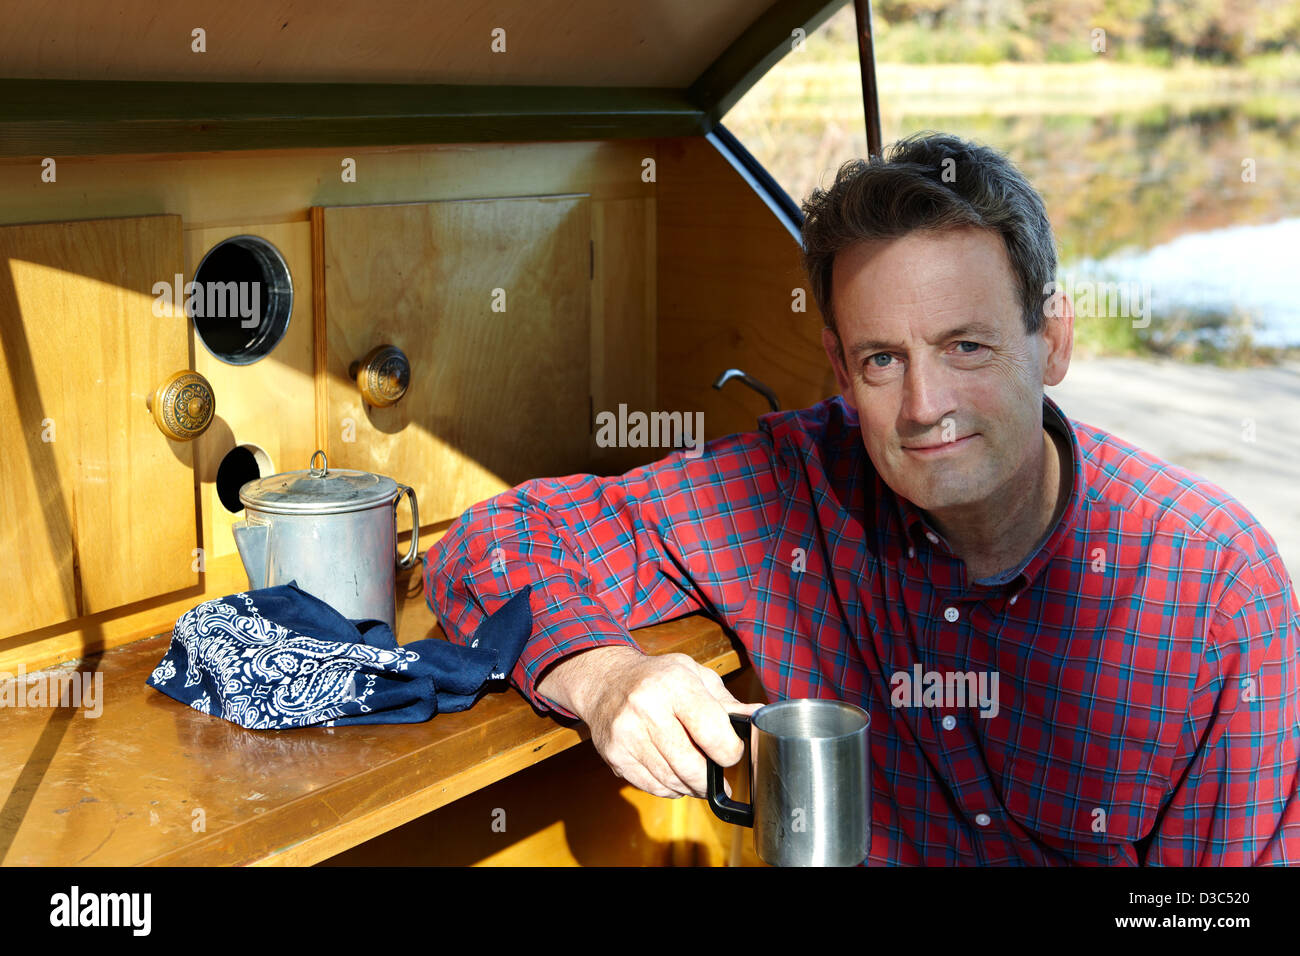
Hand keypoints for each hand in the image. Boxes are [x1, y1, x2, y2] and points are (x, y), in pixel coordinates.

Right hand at [537, 645, 762, 798]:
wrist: (605, 682)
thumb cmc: (658, 677)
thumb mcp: (695, 675)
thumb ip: (727, 702)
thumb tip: (760, 718)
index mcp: (674, 684)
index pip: (713, 733)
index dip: (730, 752)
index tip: (731, 752)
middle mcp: (646, 708)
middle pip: (692, 765)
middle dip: (711, 779)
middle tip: (718, 777)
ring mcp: (627, 735)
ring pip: (673, 781)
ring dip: (692, 786)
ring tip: (697, 776)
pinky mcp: (615, 756)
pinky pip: (653, 787)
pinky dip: (670, 788)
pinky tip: (674, 775)